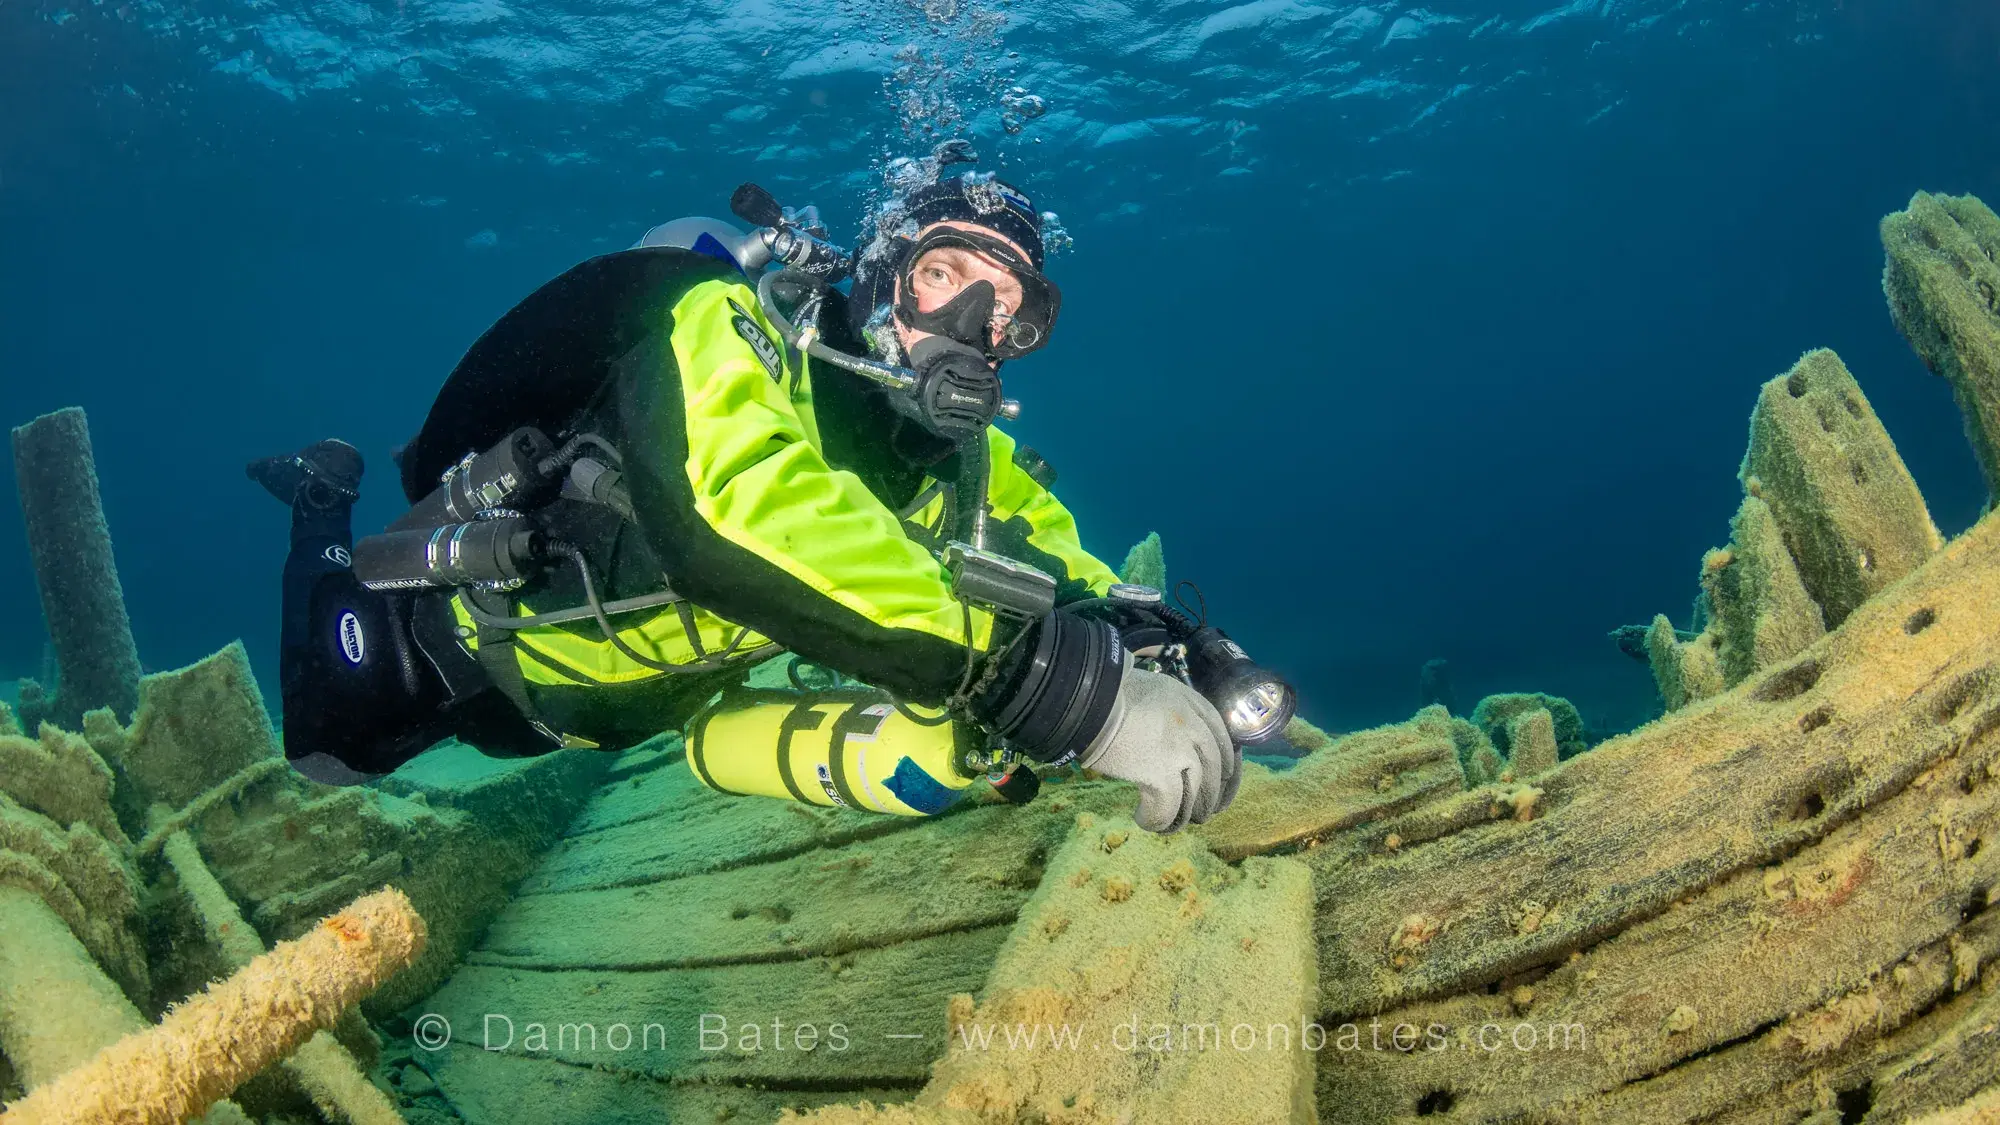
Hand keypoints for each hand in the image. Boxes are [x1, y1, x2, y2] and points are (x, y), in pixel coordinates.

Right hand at [1078, 651, 1241, 832]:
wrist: (1087, 697)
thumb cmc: (1109, 692)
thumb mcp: (1152, 688)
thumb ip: (1170, 710)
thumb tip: (1171, 740)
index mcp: (1192, 703)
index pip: (1223, 740)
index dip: (1227, 768)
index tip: (1223, 785)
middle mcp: (1193, 726)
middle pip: (1215, 771)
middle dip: (1211, 798)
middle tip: (1202, 814)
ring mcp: (1179, 751)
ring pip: (1195, 795)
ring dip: (1185, 815)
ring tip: (1172, 824)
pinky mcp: (1160, 774)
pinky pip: (1167, 809)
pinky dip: (1157, 821)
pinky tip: (1144, 821)